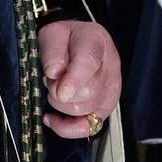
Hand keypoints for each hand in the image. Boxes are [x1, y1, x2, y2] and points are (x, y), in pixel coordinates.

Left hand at [39, 20, 121, 138]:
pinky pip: (88, 128)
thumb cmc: (64, 39)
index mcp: (96, 41)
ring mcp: (111, 89)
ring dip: (61, 105)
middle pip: (88, 92)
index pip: (89, 62)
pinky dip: (67, 128)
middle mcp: (111, 67)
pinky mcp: (105, 108)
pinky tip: (52, 118)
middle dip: (59, 90)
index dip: (74, 80)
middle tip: (49, 79)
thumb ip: (53, 51)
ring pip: (84, 110)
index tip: (59, 90)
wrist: (76, 42)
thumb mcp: (53, 34)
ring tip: (56, 88)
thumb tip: (54, 73)